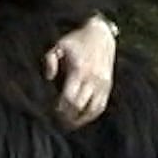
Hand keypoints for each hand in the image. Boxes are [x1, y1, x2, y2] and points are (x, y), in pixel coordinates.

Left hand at [43, 15, 117, 129]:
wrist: (100, 33)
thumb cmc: (76, 40)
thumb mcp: (59, 45)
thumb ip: (50, 60)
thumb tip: (48, 77)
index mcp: (80, 70)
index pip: (70, 98)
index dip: (60, 109)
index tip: (51, 112)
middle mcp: (93, 79)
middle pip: (80, 107)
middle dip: (67, 116)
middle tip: (56, 121)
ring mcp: (103, 84)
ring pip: (92, 110)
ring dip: (80, 120)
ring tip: (67, 124)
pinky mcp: (108, 86)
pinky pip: (101, 106)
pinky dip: (91, 115)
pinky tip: (81, 118)